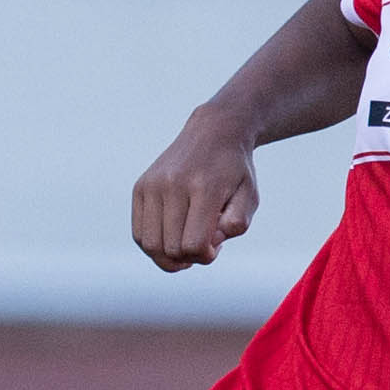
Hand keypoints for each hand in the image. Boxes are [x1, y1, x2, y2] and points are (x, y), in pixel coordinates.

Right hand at [131, 107, 265, 272]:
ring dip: (169, 256)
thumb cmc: (234, 170)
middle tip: (204, 242)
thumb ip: (236, 225)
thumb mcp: (249, 197)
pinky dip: (154, 246)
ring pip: (150, 245)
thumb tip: (208, 243)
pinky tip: (171, 238)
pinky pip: (139, 234)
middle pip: (171, 248)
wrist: (212, 132)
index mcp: (203, 188)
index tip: (216, 245)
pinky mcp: (140, 187)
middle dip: (190, 257)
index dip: (206, 256)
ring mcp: (152, 185)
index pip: (194, 244)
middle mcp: (172, 185)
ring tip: (185, 245)